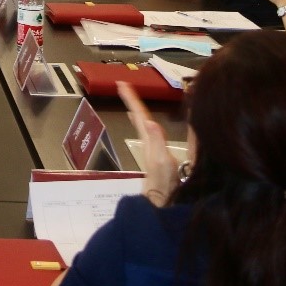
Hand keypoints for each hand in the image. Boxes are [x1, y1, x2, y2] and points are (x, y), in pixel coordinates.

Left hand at [118, 82, 178, 206]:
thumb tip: (149, 120)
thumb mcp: (162, 160)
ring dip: (136, 110)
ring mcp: (150, 148)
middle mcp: (147, 142)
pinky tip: (143, 123)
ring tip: (131, 99)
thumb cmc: (164, 182)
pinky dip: (143, 122)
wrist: (162, 202)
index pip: (139, 115)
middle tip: (123, 86)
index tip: (122, 84)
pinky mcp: (154, 154)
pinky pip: (146, 132)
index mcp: (149, 140)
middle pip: (137, 117)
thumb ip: (157, 141)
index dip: (132, 99)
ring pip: (141, 124)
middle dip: (131, 100)